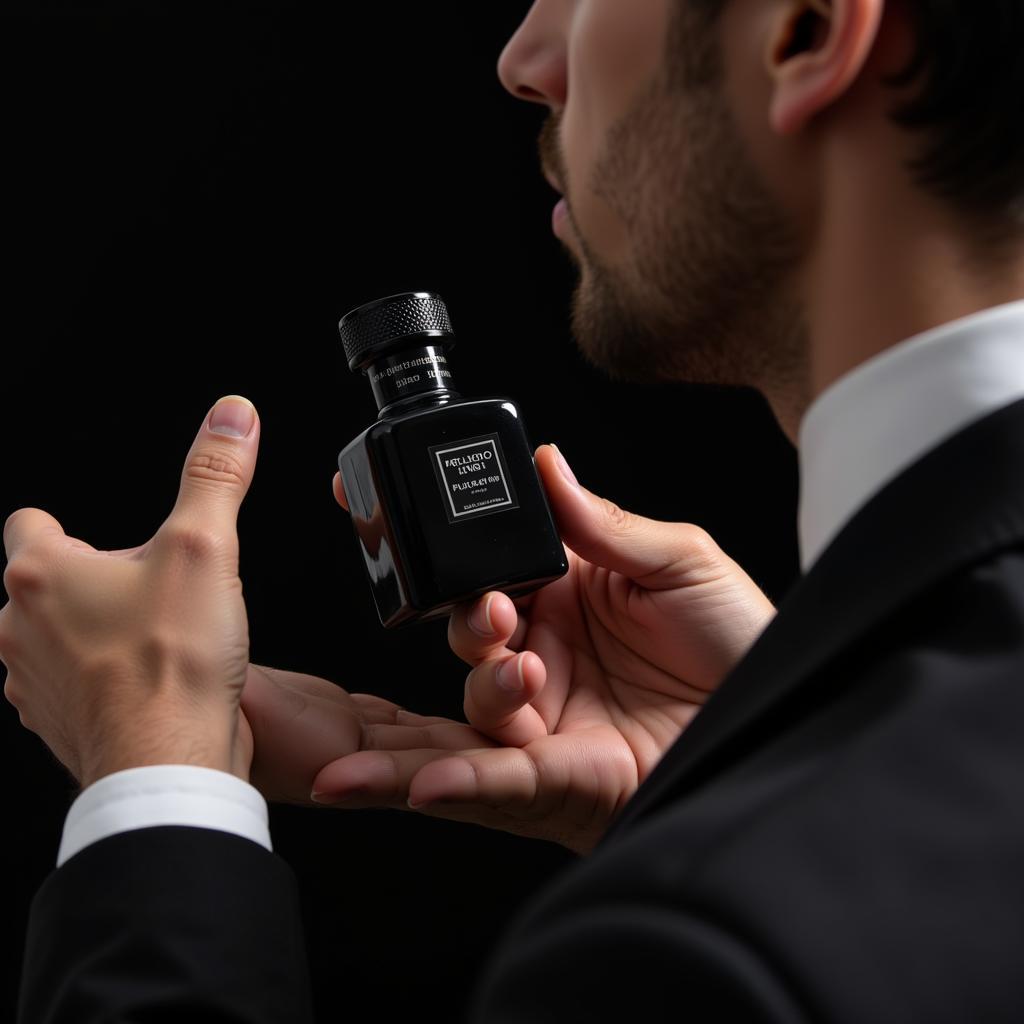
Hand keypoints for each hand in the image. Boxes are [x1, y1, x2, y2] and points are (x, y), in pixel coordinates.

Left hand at [0, 395, 260, 789]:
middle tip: (154, 593)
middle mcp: (21, 627)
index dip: (67, 527)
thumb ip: (215, 474)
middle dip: (96, 582)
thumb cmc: (175, 663)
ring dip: (97, 633)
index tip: (103, 541)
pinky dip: (103, 681)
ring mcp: (33, 681)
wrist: (168, 762)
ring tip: (156, 639)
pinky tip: (152, 681)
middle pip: (48, 583)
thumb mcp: (205, 546)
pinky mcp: (57, 723)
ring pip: (57, 638)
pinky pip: (72, 687)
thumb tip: (231, 415)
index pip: (29, 524)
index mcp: (42, 573)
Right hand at [308, 445, 774, 853]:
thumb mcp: (681, 563)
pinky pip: (499, 778)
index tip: (393, 509)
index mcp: (568, 594)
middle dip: (468, 618)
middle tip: (497, 608)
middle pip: (470, 632)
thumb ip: (604, 524)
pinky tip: (429, 782)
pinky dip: (461, 779)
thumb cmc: (743, 641)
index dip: (445, 545)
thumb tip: (547, 463)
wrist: (787, 718)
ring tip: (520, 669)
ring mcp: (548, 716)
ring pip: (475, 702)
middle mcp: (546, 652)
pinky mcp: (560, 778)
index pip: (489, 564)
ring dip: (483, 682)